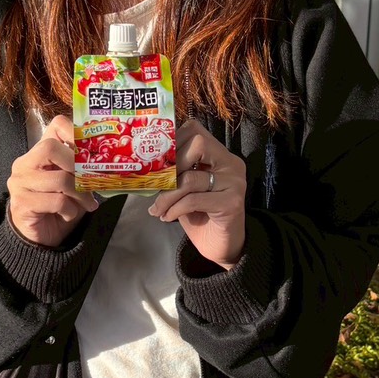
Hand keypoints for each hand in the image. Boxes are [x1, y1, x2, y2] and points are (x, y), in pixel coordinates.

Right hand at [7, 114, 98, 248]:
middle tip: (90, 181)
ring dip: (80, 195)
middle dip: (77, 165)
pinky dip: (70, 210)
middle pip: (51, 147)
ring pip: (59, 179)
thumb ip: (83, 169)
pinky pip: (56, 201)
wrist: (40, 237)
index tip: (91, 149)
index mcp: (39, 152)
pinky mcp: (21, 203)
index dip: (75, 131)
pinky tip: (69, 215)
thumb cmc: (60, 207)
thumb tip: (109, 161)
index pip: (56, 125)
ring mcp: (20, 183)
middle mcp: (25, 163)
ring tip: (88, 204)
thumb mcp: (75, 183)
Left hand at [148, 119, 246, 268]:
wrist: (222, 246)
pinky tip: (168, 217)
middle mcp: (230, 163)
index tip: (155, 161)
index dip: (172, 140)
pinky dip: (175, 209)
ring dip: (167, 196)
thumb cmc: (200, 215)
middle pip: (198, 145)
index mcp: (219, 155)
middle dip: (171, 165)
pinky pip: (194, 200)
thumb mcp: (184, 189)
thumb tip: (144, 163)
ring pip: (191, 178)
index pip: (195, 131)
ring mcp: (234, 182)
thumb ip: (174, 173)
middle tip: (157, 184)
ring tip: (158, 209)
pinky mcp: (232, 203)